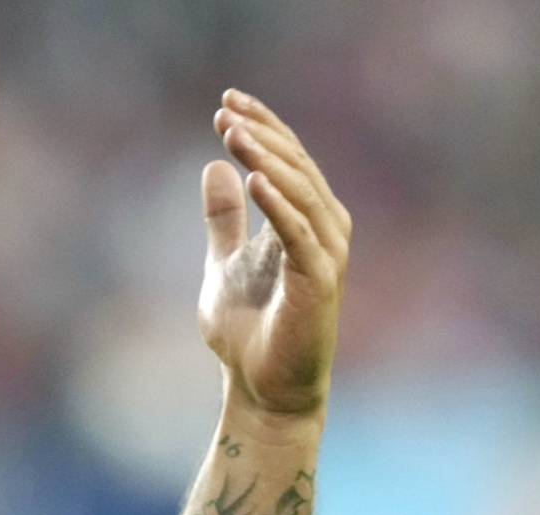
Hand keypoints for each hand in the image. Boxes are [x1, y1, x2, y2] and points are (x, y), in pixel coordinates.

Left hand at [198, 90, 349, 418]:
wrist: (261, 389)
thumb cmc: (247, 331)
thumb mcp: (223, 262)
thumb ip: (223, 218)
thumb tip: (213, 167)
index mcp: (304, 221)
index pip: (286, 161)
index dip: (261, 128)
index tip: (226, 101)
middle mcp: (324, 229)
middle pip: (295, 168)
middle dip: (262, 135)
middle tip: (226, 110)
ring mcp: (326, 254)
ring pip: (300, 193)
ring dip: (267, 160)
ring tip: (235, 134)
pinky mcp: (319, 281)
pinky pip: (299, 234)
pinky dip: (279, 205)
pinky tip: (253, 179)